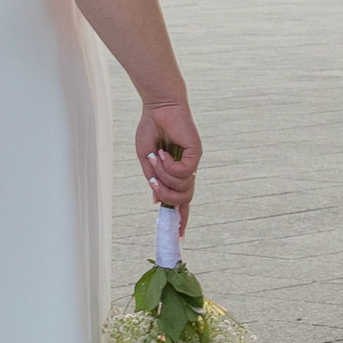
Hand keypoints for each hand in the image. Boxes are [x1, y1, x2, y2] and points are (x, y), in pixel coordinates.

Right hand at [136, 101, 200, 229]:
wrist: (158, 107)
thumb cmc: (151, 128)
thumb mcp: (145, 158)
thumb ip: (152, 178)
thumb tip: (156, 200)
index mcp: (176, 172)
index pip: (182, 201)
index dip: (181, 219)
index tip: (179, 236)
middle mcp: (187, 170)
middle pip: (183, 200)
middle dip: (166, 198)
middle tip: (152, 181)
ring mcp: (193, 163)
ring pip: (182, 189)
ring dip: (163, 177)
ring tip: (155, 157)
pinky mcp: (196, 154)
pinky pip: (183, 173)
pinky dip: (169, 167)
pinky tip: (163, 152)